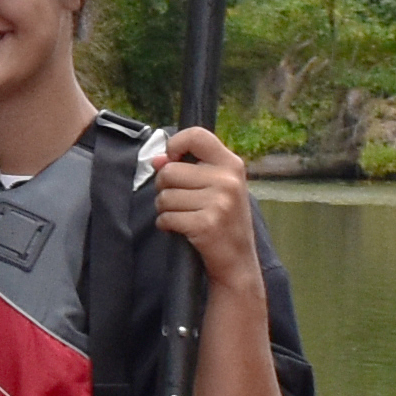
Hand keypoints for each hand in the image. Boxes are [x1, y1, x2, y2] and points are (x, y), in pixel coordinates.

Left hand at [153, 128, 261, 292]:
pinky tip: (181, 229)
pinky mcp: (206, 224)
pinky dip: (166, 225)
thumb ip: (189, 169)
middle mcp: (227, 180)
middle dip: (164, 187)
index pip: (196, 135)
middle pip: (170, 171)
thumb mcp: (216, 188)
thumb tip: (156, 160)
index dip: (175, 145)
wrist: (238, 260)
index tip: (172, 160)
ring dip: (165, 209)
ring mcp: (219, 202)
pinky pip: (166, 217)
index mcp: (231, 164)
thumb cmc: (223, 220)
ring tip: (183, 215)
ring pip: (164, 196)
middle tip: (179, 200)